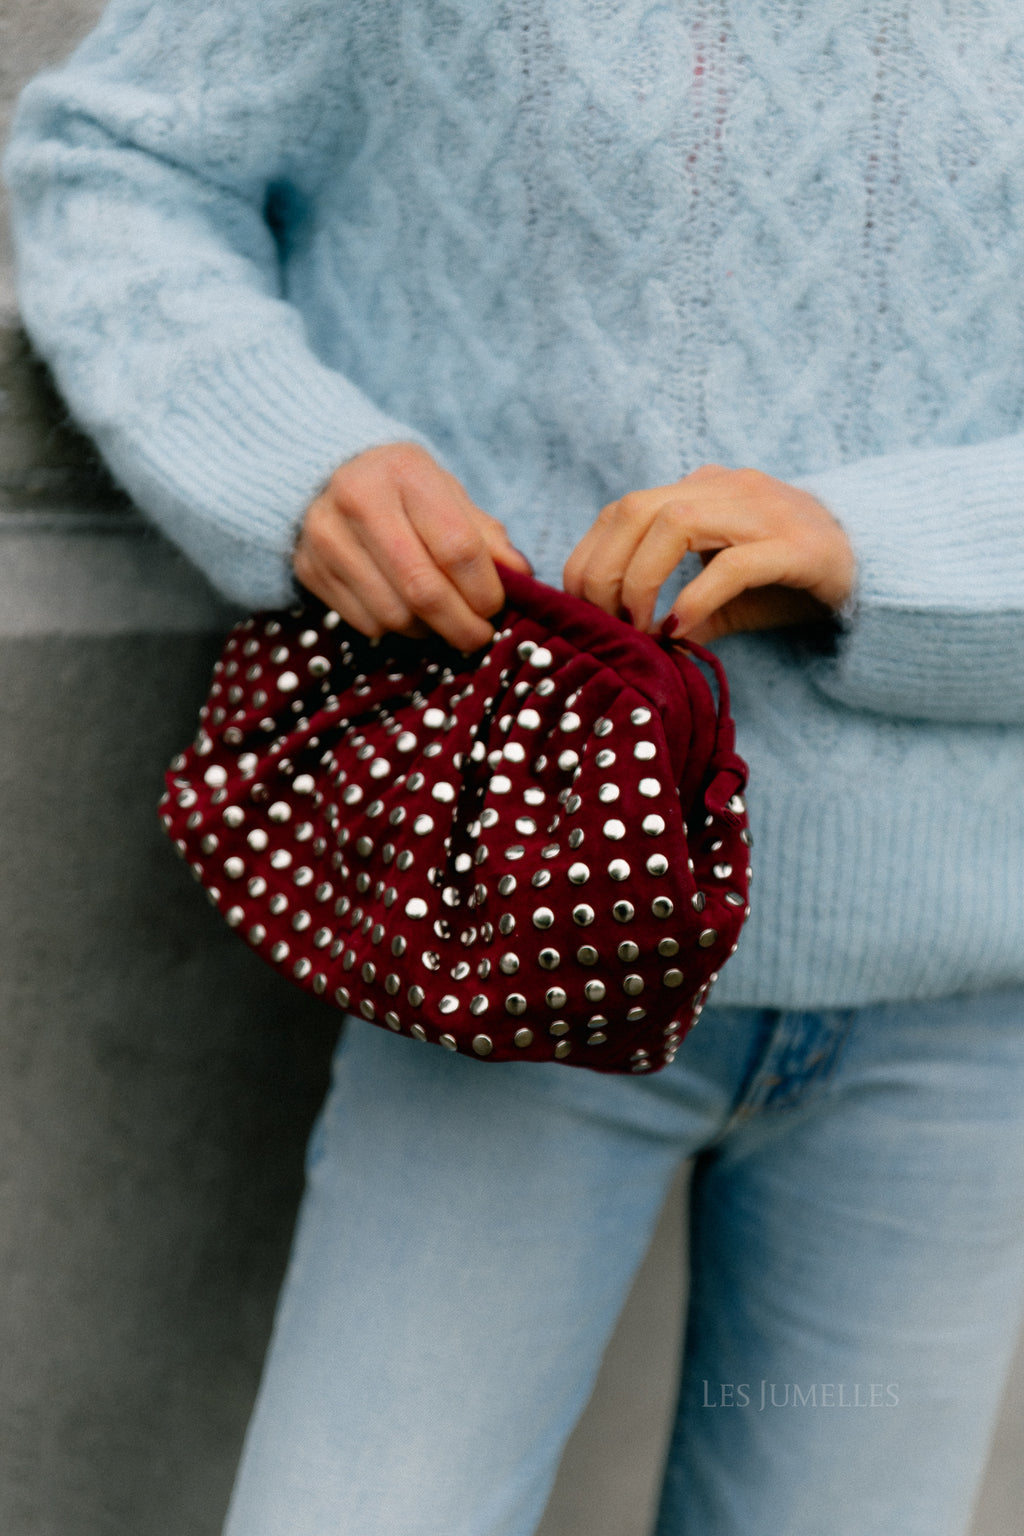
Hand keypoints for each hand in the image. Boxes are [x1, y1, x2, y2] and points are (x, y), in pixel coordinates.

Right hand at [293, 443, 530, 649]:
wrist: (323, 476)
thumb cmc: (403, 490)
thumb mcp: (447, 495)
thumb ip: (485, 536)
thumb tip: (521, 577)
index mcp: (405, 472)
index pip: (457, 547)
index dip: (485, 590)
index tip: (496, 608)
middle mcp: (358, 499)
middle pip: (422, 589)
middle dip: (461, 625)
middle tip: (478, 636)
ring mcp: (326, 536)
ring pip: (394, 614)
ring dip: (429, 631)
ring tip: (443, 621)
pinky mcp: (309, 568)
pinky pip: (366, 622)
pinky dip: (396, 629)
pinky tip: (407, 612)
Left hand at [563, 464, 855, 643]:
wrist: (879, 569)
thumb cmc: (795, 581)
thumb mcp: (727, 598)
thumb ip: (682, 611)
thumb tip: (635, 645)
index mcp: (702, 491)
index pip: (621, 509)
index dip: (589, 557)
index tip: (580, 609)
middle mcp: (727, 489)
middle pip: (636, 509)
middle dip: (604, 570)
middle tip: (603, 623)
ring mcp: (763, 512)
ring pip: (675, 522)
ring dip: (641, 580)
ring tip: (639, 627)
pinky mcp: (796, 546)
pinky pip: (732, 564)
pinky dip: (696, 597)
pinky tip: (679, 630)